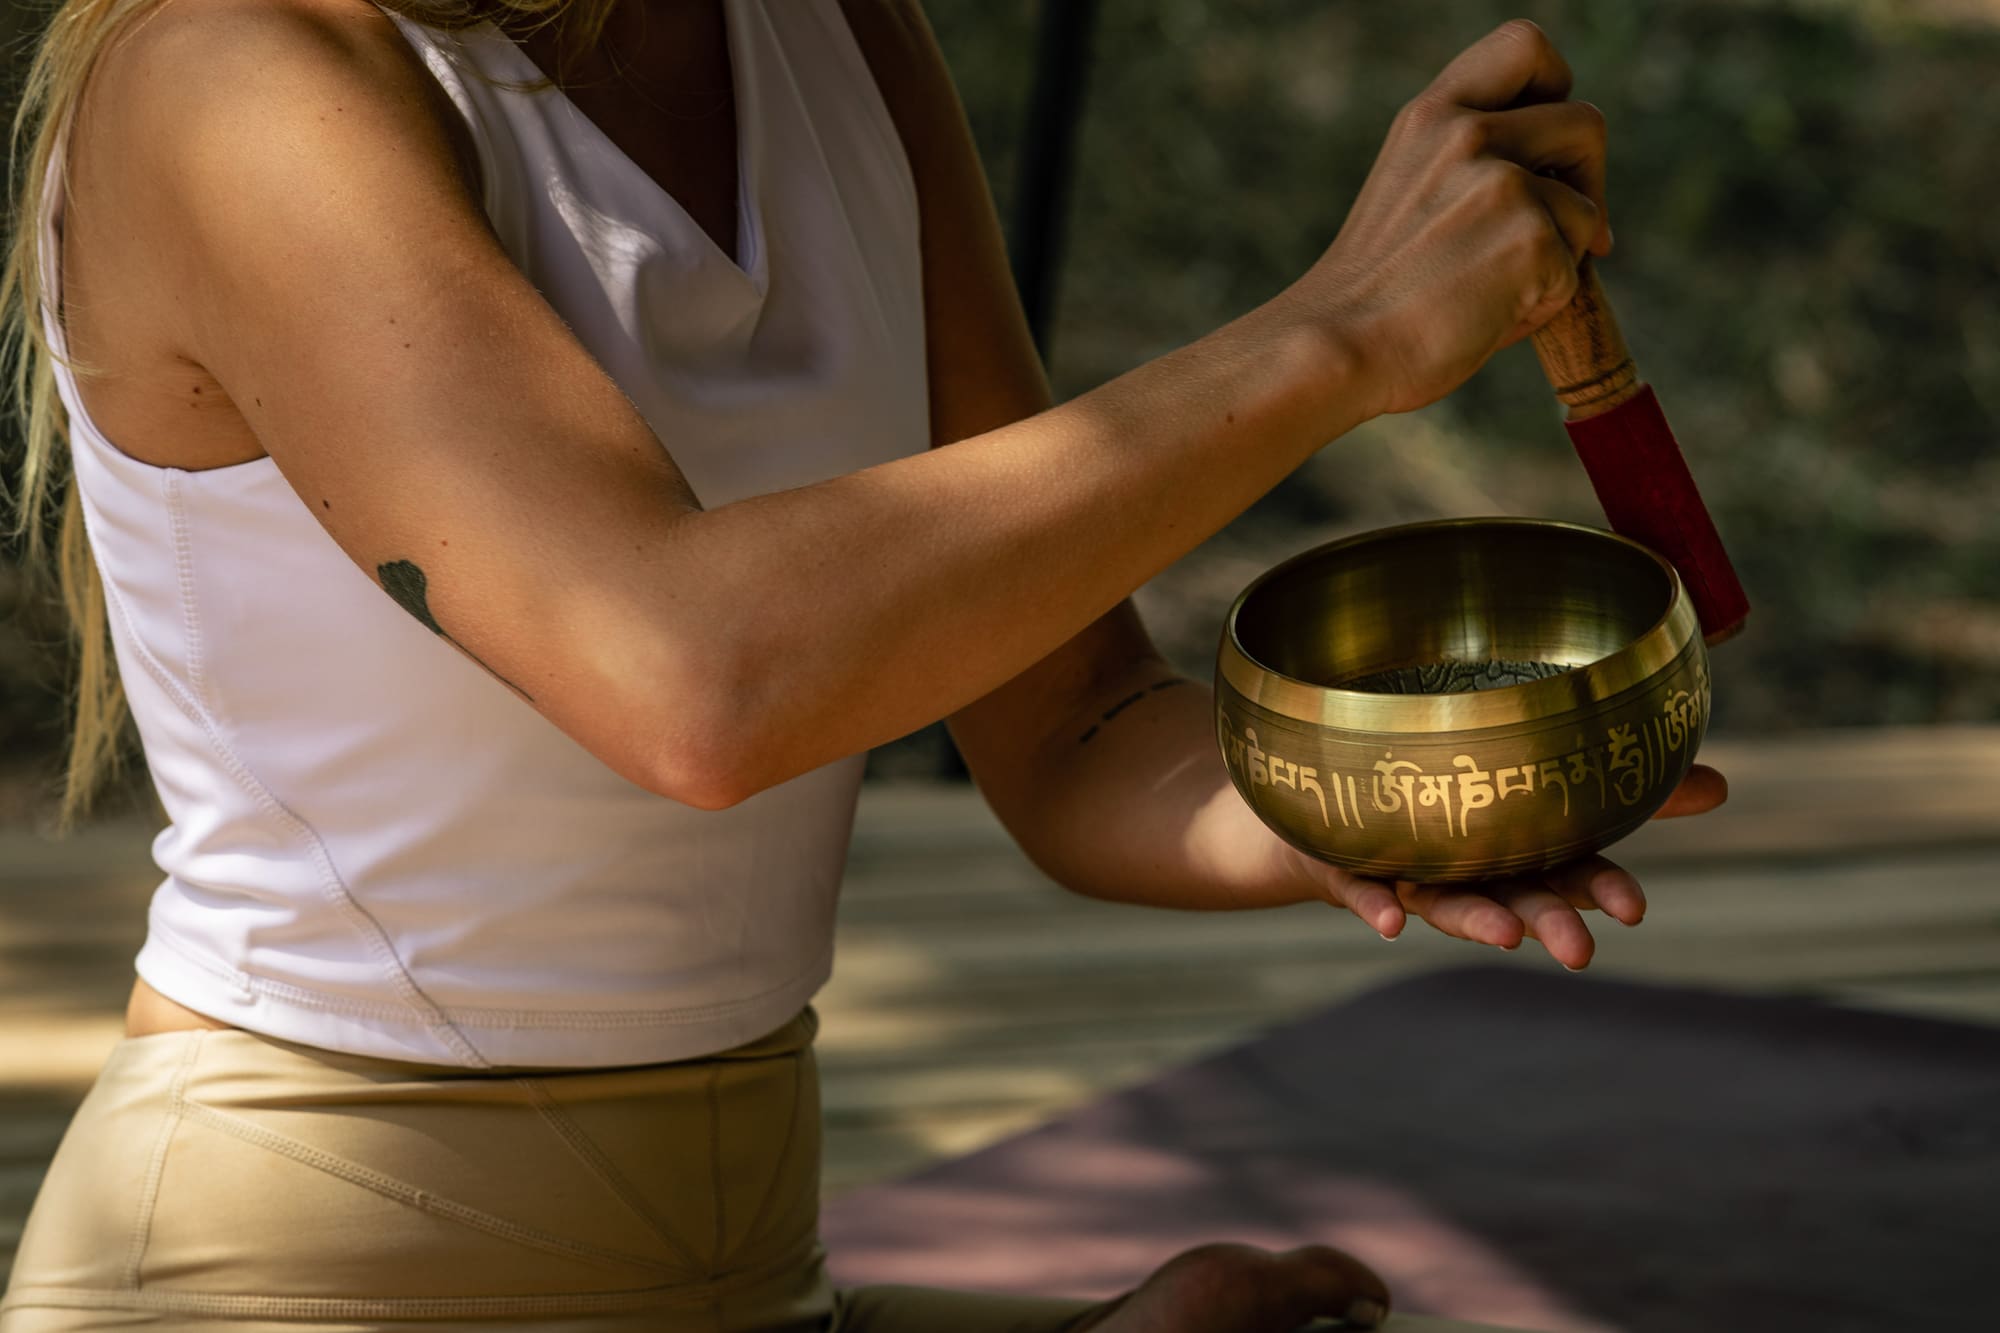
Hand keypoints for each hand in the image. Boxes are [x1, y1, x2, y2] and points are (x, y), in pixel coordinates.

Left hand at [1287, 764, 1726, 970]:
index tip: (1635, 910)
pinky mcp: (1349, 869)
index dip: (1601, 891)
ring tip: (1505, 940)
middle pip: (1516, 899)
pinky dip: (1375, 908)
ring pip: (1447, 901)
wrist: (1334, 807)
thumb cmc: (1454, 799)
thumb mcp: (1540, 785)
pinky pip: (1362, 891)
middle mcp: (1469, 870)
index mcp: (1517, 849)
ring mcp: (1409, 871)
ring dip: (1475, 923)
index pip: (1572, 872)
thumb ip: (1620, 785)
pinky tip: (1389, 925)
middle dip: (1549, 924)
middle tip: (1580, 952)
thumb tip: (1723, 784)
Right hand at [1288, 19, 1611, 417]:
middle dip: (1589, 180)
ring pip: (1586, 209)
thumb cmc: (1368, 294)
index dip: (1557, 89)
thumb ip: (1468, 162)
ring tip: (1496, 292)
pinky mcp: (1531, 238)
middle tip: (1570, 231)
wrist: (1338, 350)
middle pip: (1585, 123)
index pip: (1524, 47)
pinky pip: (1575, 271)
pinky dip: (1545, 303)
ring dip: (1561, 256)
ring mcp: (1502, 183)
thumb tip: (1560, 180)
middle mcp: (1466, 135)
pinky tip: (1489, 317)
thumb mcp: (1408, 192)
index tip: (1545, 145)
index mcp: (1430, 116)